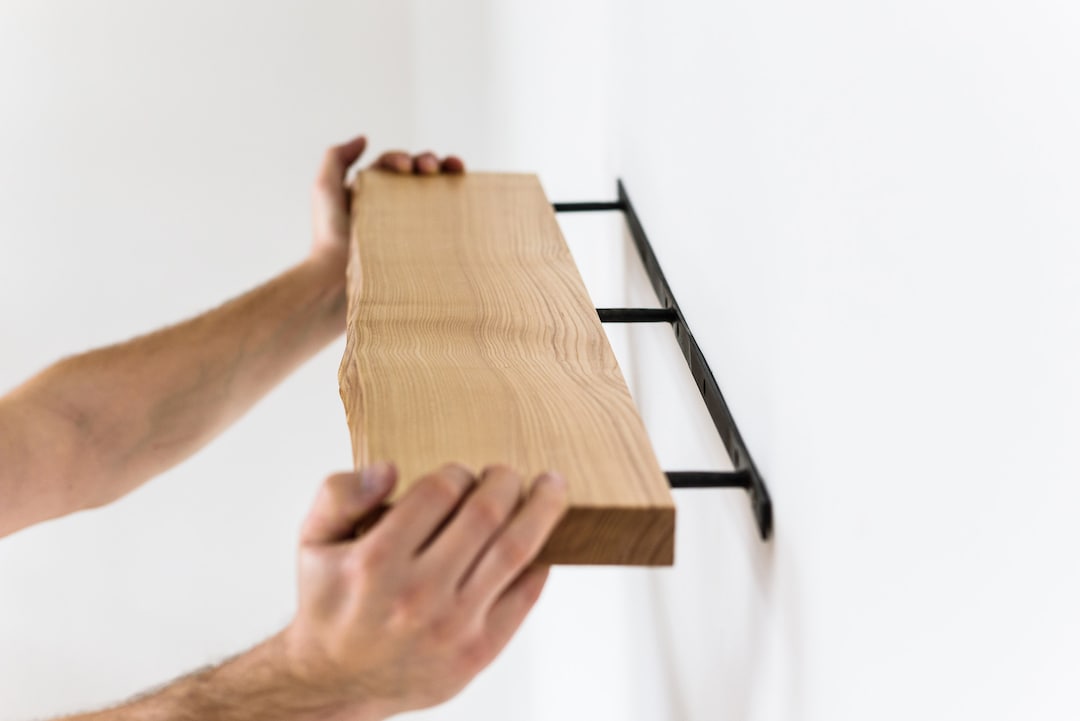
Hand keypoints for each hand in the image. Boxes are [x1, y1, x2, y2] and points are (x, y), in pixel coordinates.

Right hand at [279, 462, 566, 719]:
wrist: (335, 682)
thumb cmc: (330, 604)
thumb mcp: (314, 541)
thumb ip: (339, 494)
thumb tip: (389, 471)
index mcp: (376, 562)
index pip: (440, 492)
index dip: (457, 472)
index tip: (459, 474)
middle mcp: (418, 595)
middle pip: (485, 513)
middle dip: (505, 481)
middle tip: (505, 474)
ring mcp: (454, 626)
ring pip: (516, 549)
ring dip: (542, 509)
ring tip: (549, 488)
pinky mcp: (479, 651)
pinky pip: (526, 594)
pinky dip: (542, 560)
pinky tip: (544, 539)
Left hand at [309, 136, 464, 266]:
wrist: (338, 280)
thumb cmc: (329, 236)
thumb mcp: (325, 189)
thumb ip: (336, 157)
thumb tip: (365, 138)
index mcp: (370, 192)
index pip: (393, 166)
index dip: (402, 159)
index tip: (405, 168)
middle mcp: (390, 207)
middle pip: (417, 176)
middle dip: (429, 162)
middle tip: (431, 169)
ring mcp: (406, 228)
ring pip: (433, 195)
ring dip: (447, 176)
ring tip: (455, 172)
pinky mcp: (419, 249)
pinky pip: (441, 225)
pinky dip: (455, 207)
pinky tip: (463, 198)